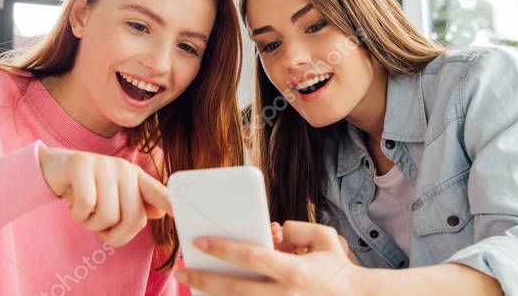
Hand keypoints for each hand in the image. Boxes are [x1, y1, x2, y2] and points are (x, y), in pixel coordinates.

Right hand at [38, 147, 171, 246]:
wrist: (53, 169)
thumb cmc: (88, 188)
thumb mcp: (113, 195)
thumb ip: (136, 204)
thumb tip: (161, 212)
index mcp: (136, 178)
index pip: (159, 192)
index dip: (172, 203)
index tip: (183, 213)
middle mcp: (125, 169)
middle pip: (133, 218)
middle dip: (114, 233)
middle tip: (98, 225)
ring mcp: (104, 164)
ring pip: (107, 216)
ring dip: (91, 224)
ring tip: (85, 212)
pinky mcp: (81, 164)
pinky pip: (86, 205)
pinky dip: (77, 214)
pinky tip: (72, 205)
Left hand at [177, 221, 362, 295]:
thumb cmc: (337, 268)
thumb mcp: (324, 237)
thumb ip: (296, 228)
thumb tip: (272, 232)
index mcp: (293, 271)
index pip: (251, 257)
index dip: (223, 249)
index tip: (199, 241)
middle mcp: (284, 295)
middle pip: (234, 289)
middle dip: (203, 279)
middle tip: (180, 270)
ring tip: (191, 284)